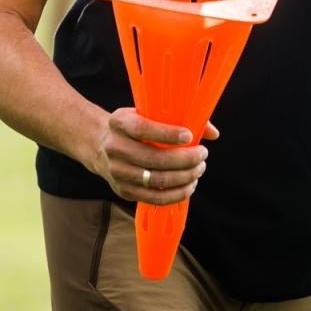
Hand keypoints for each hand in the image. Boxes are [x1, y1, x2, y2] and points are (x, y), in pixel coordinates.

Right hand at [88, 107, 217, 206]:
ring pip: (156, 180)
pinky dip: (175, 194)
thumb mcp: (145, 113)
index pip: (143, 129)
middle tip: (202, 155)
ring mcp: (117, 172)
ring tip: (198, 170)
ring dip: (184, 177)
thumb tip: (212, 132)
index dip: (168, 134)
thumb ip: (178, 118)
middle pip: (154, 159)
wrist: (99, 145)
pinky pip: (153, 197)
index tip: (190, 136)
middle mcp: (115, 147)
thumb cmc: (132, 127)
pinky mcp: (123, 190)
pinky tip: (189, 185)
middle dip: (185, 160)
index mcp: (120, 123)